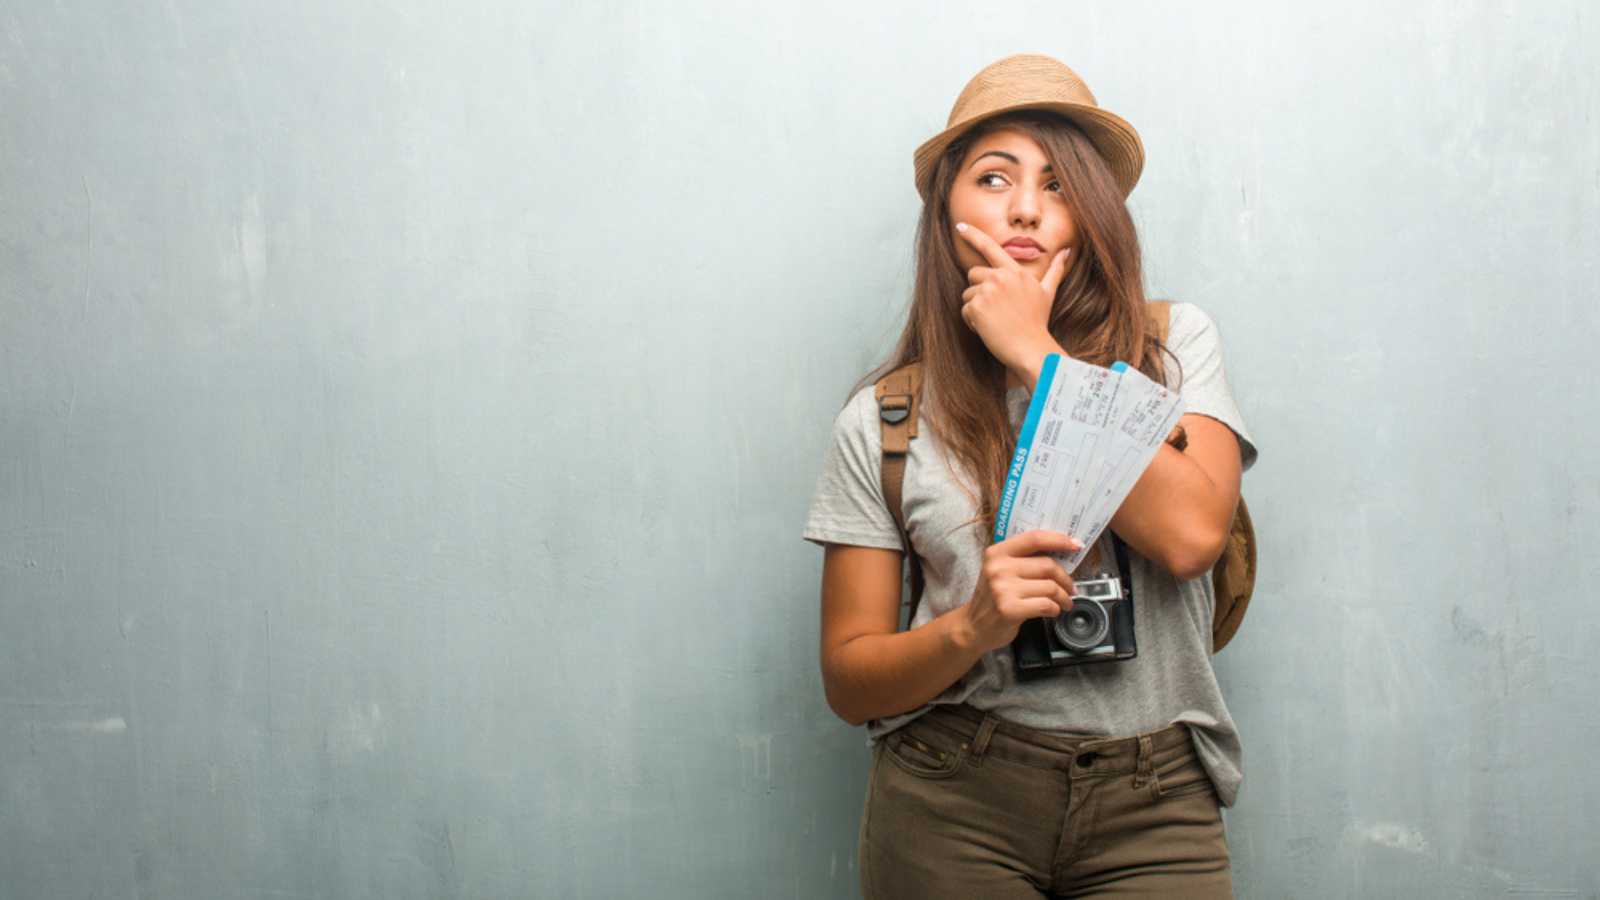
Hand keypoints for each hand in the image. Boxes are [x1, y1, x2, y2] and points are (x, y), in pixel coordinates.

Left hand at [955, 222, 1069, 379]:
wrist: (1031, 348)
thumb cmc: (1037, 322)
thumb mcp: (1047, 293)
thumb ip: (1055, 270)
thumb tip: (1066, 252)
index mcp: (1015, 271)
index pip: (990, 247)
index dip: (973, 234)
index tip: (960, 225)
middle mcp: (1001, 276)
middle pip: (974, 274)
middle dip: (979, 290)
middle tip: (997, 310)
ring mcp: (988, 290)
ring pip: (967, 294)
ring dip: (976, 308)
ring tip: (995, 321)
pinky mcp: (977, 306)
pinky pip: (965, 310)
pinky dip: (972, 322)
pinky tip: (989, 329)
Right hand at [957, 530, 1079, 654]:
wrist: (973, 626)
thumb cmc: (992, 597)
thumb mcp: (1000, 570)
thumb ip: (1023, 560)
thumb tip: (1061, 554)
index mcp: (997, 553)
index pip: (1034, 538)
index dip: (1059, 540)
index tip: (1075, 545)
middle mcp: (998, 568)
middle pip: (1047, 565)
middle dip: (1065, 578)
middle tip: (1071, 587)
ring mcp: (1002, 589)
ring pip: (1050, 587)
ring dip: (1064, 596)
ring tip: (1065, 602)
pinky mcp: (1010, 609)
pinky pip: (1046, 605)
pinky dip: (1055, 608)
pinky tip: (1053, 611)